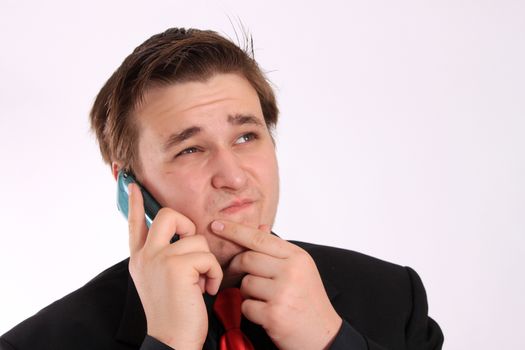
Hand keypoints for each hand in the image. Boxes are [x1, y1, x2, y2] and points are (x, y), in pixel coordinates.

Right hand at [128, 184, 222, 349]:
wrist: (172, 340)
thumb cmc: (175, 313)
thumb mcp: (162, 281)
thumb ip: (166, 257)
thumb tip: (187, 238)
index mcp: (140, 259)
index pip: (135, 224)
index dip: (135, 203)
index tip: (134, 185)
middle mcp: (145, 255)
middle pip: (168, 214)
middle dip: (187, 225)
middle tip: (192, 248)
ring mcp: (158, 259)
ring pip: (197, 239)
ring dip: (207, 262)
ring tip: (201, 284)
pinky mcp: (176, 266)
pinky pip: (208, 256)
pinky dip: (214, 274)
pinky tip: (206, 290)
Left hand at [211, 220, 341, 349]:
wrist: (323, 334)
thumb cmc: (309, 301)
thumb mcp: (301, 270)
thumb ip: (278, 251)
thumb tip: (259, 227)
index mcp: (297, 257)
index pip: (259, 238)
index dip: (235, 230)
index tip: (217, 225)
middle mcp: (291, 271)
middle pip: (247, 259)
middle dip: (237, 267)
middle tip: (236, 275)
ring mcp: (283, 293)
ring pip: (245, 284)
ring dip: (247, 293)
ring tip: (263, 299)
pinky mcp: (274, 314)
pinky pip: (245, 306)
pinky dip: (250, 311)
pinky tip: (265, 314)